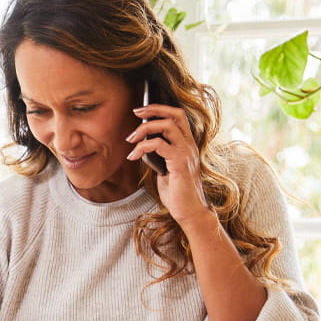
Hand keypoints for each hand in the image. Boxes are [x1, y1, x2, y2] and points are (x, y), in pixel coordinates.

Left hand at [126, 103, 212, 224]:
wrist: (190, 211)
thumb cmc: (177, 192)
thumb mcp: (165, 169)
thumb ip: (159, 155)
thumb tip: (143, 145)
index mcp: (187, 144)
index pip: (178, 117)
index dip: (160, 109)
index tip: (141, 111)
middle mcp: (189, 145)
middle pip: (175, 114)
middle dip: (154, 109)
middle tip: (135, 112)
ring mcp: (186, 153)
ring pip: (167, 126)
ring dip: (144, 128)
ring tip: (130, 139)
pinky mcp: (180, 163)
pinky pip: (159, 145)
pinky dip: (142, 147)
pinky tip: (133, 156)